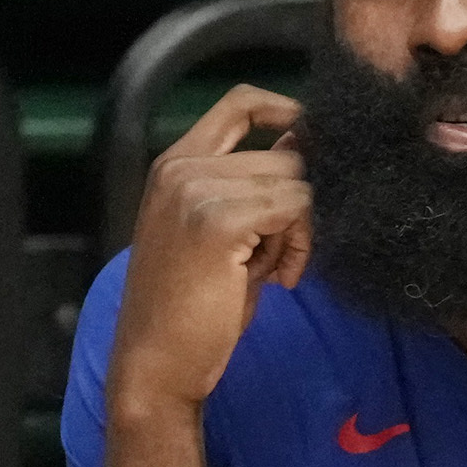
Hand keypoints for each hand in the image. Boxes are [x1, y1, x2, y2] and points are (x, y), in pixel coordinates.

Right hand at [106, 84, 311, 418]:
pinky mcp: (221, 220)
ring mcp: (197, 190)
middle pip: (284, 154)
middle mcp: (181, 167)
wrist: (156, 364)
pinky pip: (296, 209)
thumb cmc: (187, 309)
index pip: (240, 102)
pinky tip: (276, 280)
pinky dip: (299, 246)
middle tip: (278, 256)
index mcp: (173, 163)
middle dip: (297, 204)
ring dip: (298, 231)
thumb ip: (250, 187)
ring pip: (296, 183)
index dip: (286, 111)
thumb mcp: (218, 234)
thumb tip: (301, 142)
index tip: (310, 147)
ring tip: (270, 270)